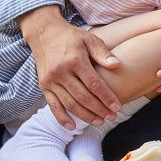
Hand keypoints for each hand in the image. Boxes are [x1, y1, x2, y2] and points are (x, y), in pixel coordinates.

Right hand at [20, 7, 120, 127]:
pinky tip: (72, 126)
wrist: (44, 34)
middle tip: (111, 117)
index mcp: (75, 61)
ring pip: (69, 103)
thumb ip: (103, 53)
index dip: (106, 97)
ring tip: (99, 121)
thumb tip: (117, 64)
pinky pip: (53, 105)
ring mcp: (50, 81)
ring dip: (84, 115)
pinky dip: (62, 117)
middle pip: (82, 96)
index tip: (117, 106)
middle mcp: (61, 72)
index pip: (94, 83)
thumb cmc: (72, 37)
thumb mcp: (89, 39)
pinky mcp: (43, 86)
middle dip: (98, 109)